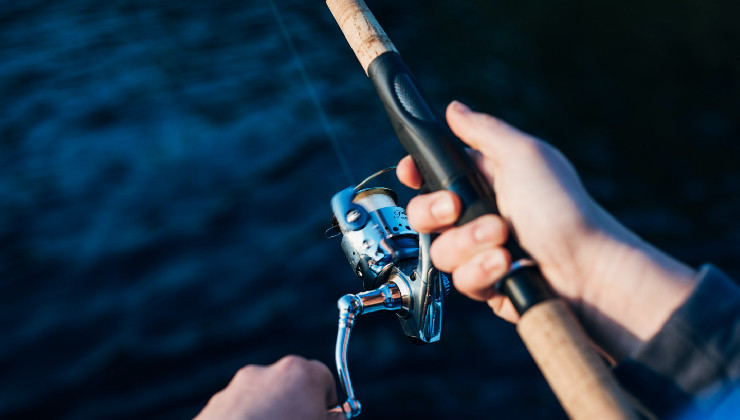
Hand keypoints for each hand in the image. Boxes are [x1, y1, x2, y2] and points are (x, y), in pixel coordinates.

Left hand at [195, 355, 343, 419]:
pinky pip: (239, 408)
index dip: (326, 401)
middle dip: (296, 404)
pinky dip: (246, 418)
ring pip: (262, 396)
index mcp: (300, 373)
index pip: (324, 377)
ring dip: (269, 412)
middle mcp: (268, 371)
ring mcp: (239, 386)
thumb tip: (336, 417)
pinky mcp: (217, 403)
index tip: (324, 417)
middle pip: (291, 384)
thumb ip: (334, 419)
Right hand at [397, 101, 697, 360]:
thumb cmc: (563, 208)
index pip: (433, 173)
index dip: (416, 173)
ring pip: (441, 251)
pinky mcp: (486, 282)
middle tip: (458, 208)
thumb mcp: (524, 156)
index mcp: (484, 179)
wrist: (586, 270)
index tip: (410, 172)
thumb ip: (483, 130)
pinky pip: (461, 281)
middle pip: (423, 214)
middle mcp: (478, 214)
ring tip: (504, 240)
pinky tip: (508, 266)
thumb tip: (454, 108)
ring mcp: (481, 250)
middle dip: (436, 212)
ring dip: (470, 244)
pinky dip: (483, 272)